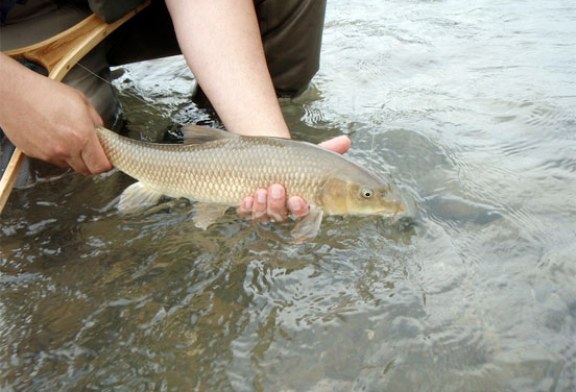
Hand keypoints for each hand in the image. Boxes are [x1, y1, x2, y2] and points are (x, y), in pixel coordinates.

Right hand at [0, 54, 111, 174]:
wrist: (13, 93)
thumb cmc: (45, 93)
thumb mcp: (81, 101)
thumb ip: (95, 121)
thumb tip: (101, 133)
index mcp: (82, 137)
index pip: (100, 166)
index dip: (107, 164)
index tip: (108, 158)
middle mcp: (66, 150)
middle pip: (86, 170)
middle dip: (92, 162)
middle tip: (92, 149)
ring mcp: (49, 154)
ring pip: (69, 165)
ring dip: (75, 158)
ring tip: (70, 138)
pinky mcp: (35, 154)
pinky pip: (53, 160)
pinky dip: (58, 153)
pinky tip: (54, 136)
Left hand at [237, 135, 350, 220]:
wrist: (268, 157)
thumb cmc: (293, 161)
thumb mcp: (311, 155)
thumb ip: (329, 150)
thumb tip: (346, 140)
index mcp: (302, 202)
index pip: (303, 213)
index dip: (300, 209)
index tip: (297, 198)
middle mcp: (284, 210)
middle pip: (282, 216)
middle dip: (278, 205)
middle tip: (276, 188)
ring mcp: (265, 209)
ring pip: (264, 215)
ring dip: (263, 205)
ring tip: (262, 189)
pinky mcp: (248, 206)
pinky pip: (247, 213)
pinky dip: (247, 207)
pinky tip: (248, 197)